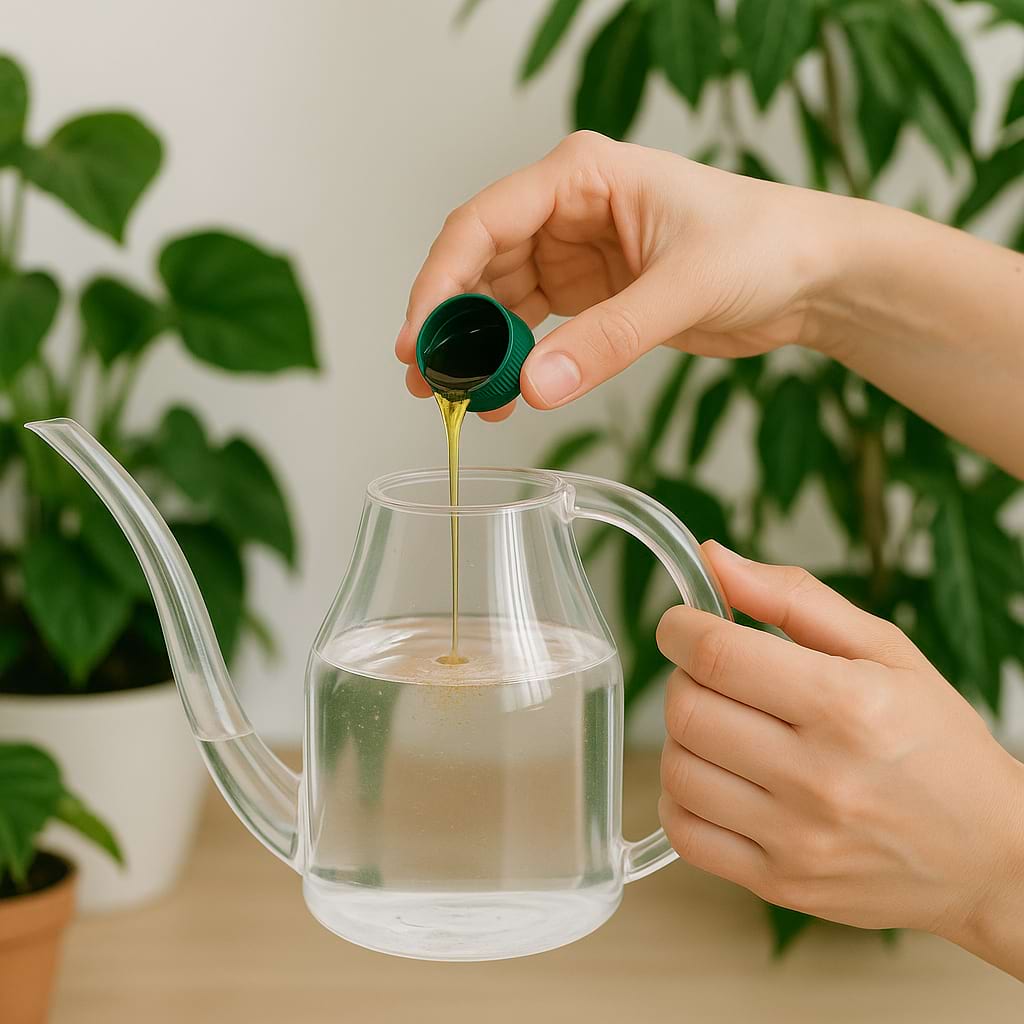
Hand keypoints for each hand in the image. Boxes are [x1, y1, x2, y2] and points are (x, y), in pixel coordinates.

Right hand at [396, 131, 845, 418]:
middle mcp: (567, 210)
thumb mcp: (683, 288)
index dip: (441, 282)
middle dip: (451, 324)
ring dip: (478, 350)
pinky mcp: (591, 295)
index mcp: (580, 176)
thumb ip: (606, 340)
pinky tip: (505, 396)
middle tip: (429, 381)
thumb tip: (534, 387)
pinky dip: (515, 363)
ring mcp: (575, 253)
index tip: (421, 338)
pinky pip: (534, 329)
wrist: (814, 275)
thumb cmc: (765, 245)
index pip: (482, 223)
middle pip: (479, 264)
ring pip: (500, 302)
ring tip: (458, 399)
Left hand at [657, 541, 1023, 975]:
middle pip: (687, 710)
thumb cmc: (936, 742)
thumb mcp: (885, 649)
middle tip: (712, 675)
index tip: (682, 624)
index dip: (680, 628)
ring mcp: (796, 839)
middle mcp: (819, 777)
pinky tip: (715, 777)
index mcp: (847, 705)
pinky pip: (685, 831)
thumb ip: (790, 596)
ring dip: (682, 736)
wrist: (990, 855)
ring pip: (677, 770)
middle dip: (684, 678)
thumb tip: (712, 558)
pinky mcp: (780, 885)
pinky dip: (682, 796)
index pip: (717, 655)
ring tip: (722, 726)